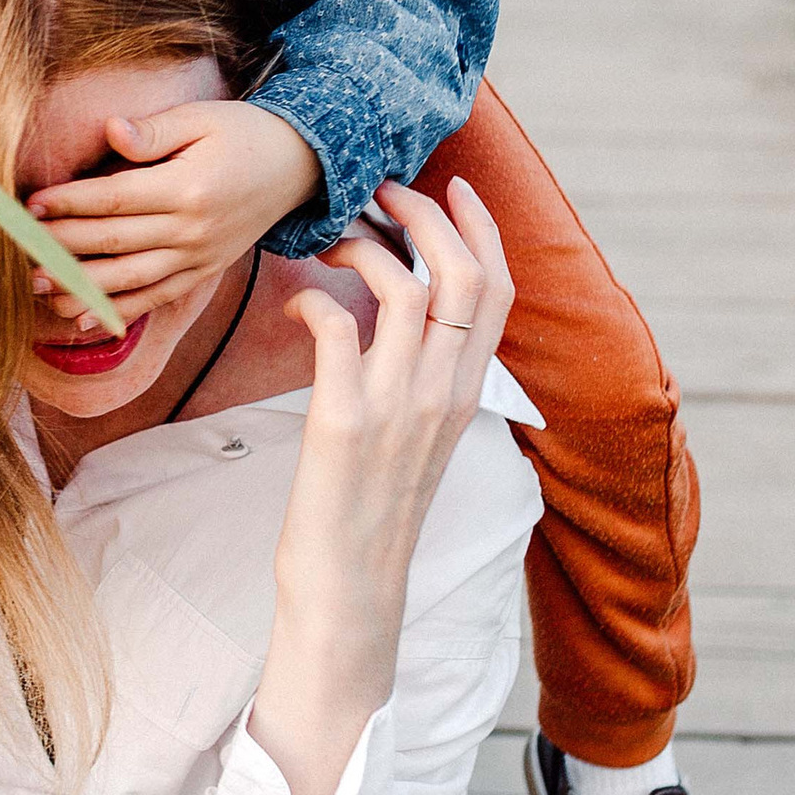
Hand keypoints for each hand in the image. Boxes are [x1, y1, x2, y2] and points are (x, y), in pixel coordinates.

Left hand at [26, 99, 321, 318]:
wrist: (300, 166)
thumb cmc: (243, 133)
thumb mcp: (201, 118)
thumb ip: (154, 131)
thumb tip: (111, 130)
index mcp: (187, 187)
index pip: (114, 199)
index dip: (69, 203)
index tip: (30, 204)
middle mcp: (192, 230)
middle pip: (114, 242)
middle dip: (61, 246)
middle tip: (17, 248)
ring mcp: (199, 257)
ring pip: (130, 279)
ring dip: (81, 287)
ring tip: (38, 288)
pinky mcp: (204, 272)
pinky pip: (157, 298)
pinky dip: (121, 313)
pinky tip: (84, 320)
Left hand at [245, 178, 513, 794]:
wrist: (347, 605)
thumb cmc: (364, 525)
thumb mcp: (405, 445)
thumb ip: (409, 382)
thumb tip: (383, 320)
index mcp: (467, 400)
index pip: (499, 294)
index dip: (483, 231)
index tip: (454, 189)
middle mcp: (445, 398)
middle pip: (466, 275)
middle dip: (429, 216)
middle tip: (384, 190)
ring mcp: (400, 410)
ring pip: (411, 288)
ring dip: (370, 245)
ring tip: (334, 233)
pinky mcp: (345, 425)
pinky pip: (341, 328)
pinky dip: (319, 296)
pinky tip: (296, 299)